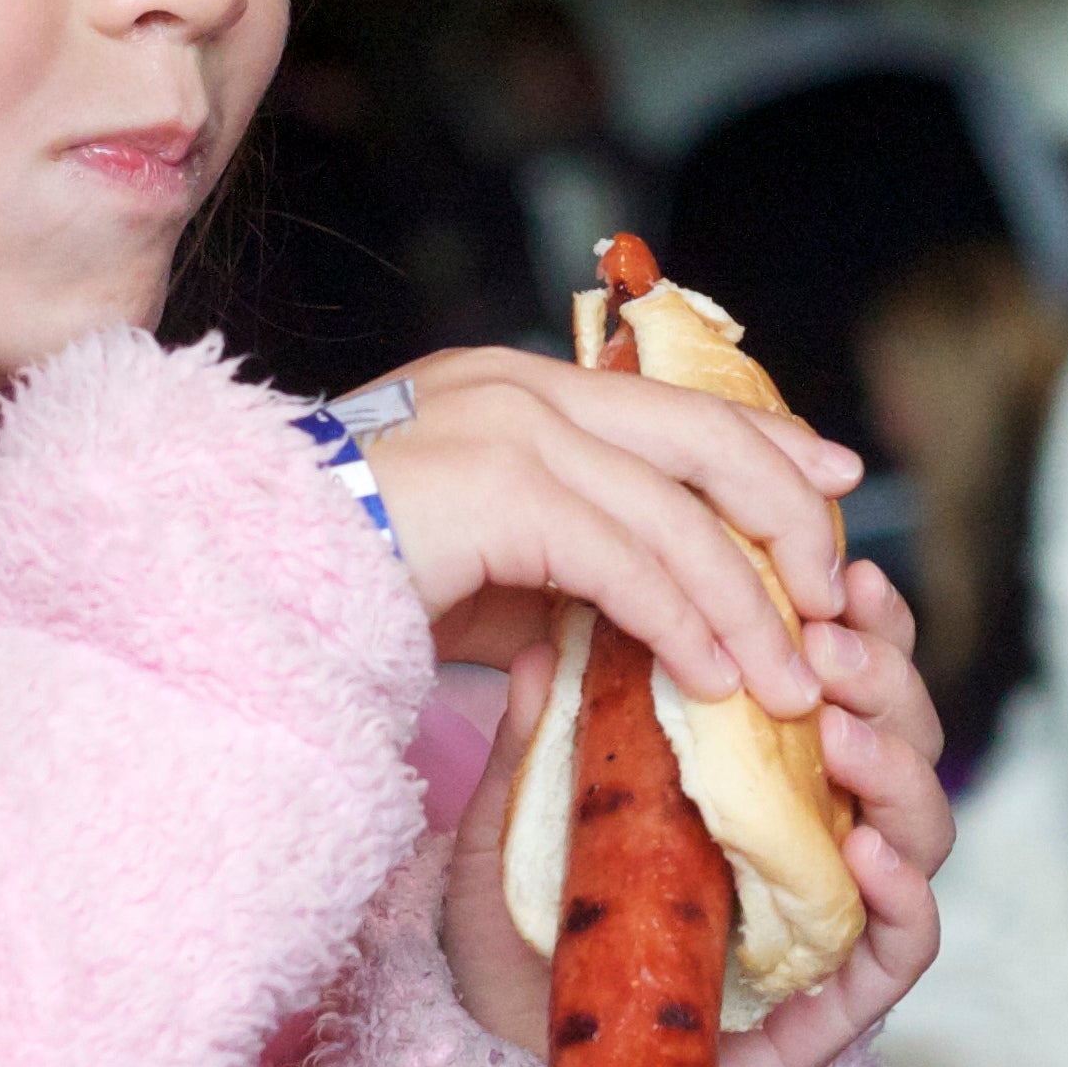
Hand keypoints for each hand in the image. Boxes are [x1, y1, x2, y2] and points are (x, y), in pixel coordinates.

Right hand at [351, 345, 855, 707]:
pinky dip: (685, 622)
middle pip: (707, 436)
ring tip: (790, 681)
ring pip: (679, 510)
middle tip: (837, 597)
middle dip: (788, 517)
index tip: (836, 489)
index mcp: (517, 385)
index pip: (679, 403)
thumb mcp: (486, 564)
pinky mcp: (496, 488)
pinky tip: (718, 676)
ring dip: (749, 604)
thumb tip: (666, 609)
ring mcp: (506, 425)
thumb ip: (571, 560)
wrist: (230, 590)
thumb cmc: (343, 587)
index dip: (771, 446)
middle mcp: (519, 385)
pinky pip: (627, 559)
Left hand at [436, 557, 952, 1066]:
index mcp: (767, 776)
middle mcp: (818, 834)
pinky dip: (903, 891)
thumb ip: (538, 749)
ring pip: (923, 825)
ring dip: (896, 767)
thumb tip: (546, 645)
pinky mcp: (841, 1000)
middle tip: (828, 646)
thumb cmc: (527, 942)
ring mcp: (836, 915)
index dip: (862, 621)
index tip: (843, 571)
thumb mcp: (517, 834)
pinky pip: (907, 942)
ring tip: (838, 737)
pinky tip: (863, 851)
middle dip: (884, 677)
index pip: (845, 682)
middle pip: (904, 736)